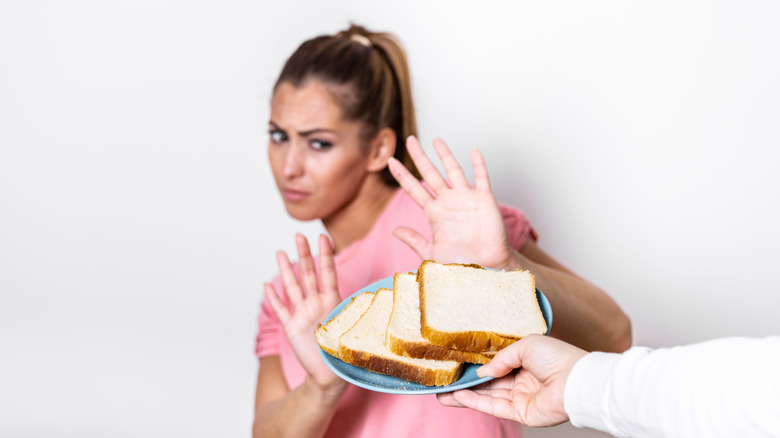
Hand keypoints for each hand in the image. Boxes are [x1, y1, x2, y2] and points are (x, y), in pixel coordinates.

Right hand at [264, 233, 345, 392]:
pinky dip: (273, 298)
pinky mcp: (292, 327)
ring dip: (286, 270)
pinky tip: (267, 285)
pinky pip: (281, 310)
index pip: (328, 272)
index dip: (325, 255)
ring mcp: (303, 313)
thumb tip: (379, 292)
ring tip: (280, 252)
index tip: (323, 236)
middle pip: (309, 273)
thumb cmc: (346, 350)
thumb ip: (360, 309)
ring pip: (293, 287)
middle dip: (304, 254)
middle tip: (299, 235)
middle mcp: (316, 303)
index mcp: (333, 300)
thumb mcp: (355, 327)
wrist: (332, 373)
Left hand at [387, 136, 516, 269]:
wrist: (486, 268)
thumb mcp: (432, 253)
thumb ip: (413, 240)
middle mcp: (448, 202)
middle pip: (430, 174)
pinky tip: (473, 151)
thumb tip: (394, 230)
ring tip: (436, 140)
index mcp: (434, 213)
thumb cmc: (460, 263)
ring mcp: (466, 198)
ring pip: (453, 170)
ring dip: (445, 155)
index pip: (414, 189)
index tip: (390, 161)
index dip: (402, 175)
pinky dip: (478, 164)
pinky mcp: (484, 199)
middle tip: (410, 140)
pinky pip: (481, 177)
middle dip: (419, 157)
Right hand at [437, 335, 586, 426]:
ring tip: (443, 392)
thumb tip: (483, 371)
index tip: (458, 363)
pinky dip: (475, 402)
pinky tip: (458, 397)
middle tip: (444, 381)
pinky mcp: (520, 412)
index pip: (496, 364)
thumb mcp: (525, 345)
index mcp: (526, 361)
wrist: (576, 381)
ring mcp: (520, 397)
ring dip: (464, 395)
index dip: (477, 364)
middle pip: (488, 382)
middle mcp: (522, 380)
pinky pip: (493, 407)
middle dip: (466, 382)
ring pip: (487, 396)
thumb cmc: (557, 357)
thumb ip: (501, 358)